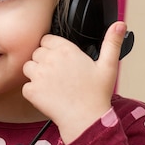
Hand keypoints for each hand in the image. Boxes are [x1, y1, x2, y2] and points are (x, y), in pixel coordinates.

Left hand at [22, 22, 127, 143]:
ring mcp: (39, 75)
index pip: (46, 39)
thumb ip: (112, 42)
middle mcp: (50, 59)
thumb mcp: (109, 65)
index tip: (59, 59)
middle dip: (44, 61)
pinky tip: (47, 96)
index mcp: (66, 50)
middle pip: (36, 52)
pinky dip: (33, 92)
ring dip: (35, 74)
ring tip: (51, 84)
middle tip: (58, 75)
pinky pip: (25, 86)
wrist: (86, 119)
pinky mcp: (31, 90)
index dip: (52, 48)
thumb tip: (119, 25)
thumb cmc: (96, 95)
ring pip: (28, 67)